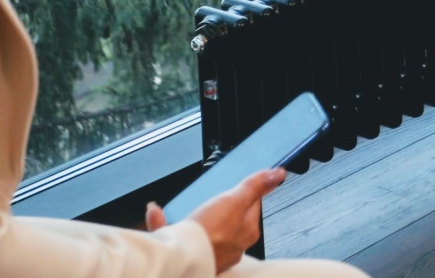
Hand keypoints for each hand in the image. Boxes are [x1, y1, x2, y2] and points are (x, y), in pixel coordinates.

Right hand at [145, 167, 283, 272]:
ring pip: (202, 230)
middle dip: (216, 206)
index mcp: (247, 233)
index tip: (232, 187)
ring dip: (191, 217)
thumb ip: (255, 186)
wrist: (179, 259)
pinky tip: (156, 212)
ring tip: (181, 207)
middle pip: (228, 218)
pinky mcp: (188, 258)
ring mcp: (210, 254)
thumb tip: (278, 174)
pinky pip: (178, 237)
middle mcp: (232, 247)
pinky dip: (165, 224)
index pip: (251, 206)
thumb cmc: (210, 233)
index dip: (242, 193)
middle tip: (206, 198)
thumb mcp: (235, 200)